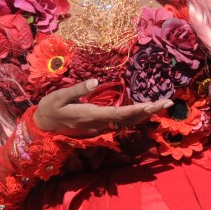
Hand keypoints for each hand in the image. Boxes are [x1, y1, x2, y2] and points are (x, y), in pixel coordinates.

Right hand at [34, 79, 170, 135]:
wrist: (42, 127)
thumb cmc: (49, 109)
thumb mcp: (58, 97)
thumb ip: (77, 90)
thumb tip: (94, 82)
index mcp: (90, 116)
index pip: (118, 113)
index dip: (136, 110)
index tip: (151, 105)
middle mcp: (99, 124)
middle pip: (128, 119)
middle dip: (149, 112)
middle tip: (168, 103)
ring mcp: (99, 127)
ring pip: (127, 123)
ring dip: (145, 115)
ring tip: (162, 106)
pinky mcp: (99, 127)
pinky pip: (121, 123)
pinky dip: (135, 117)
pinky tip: (144, 112)